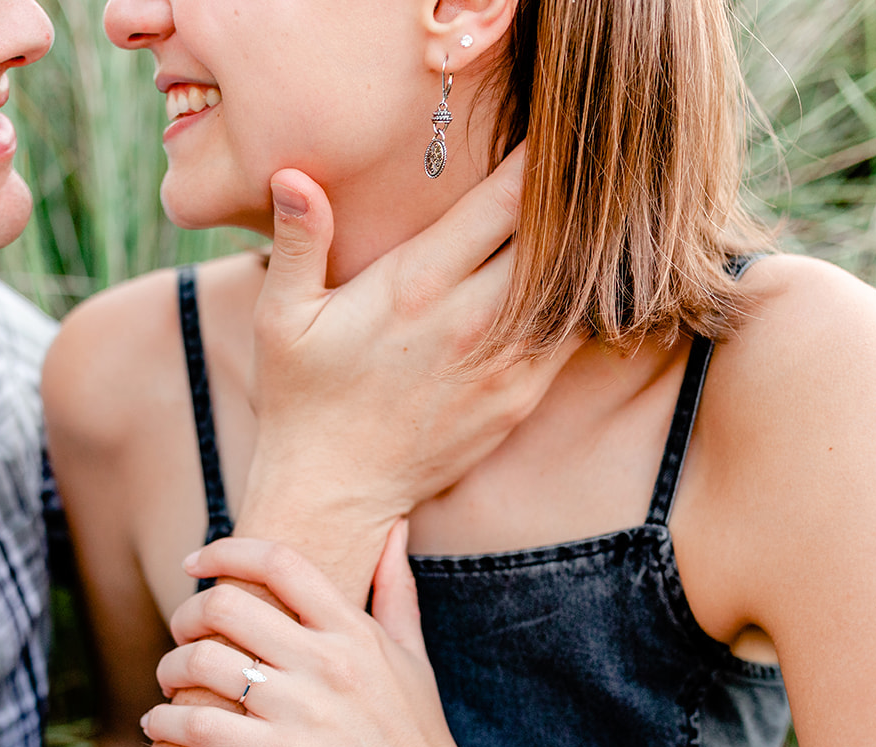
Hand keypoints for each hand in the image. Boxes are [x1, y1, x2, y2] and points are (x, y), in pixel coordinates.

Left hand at [142, 523, 496, 746]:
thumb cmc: (421, 743)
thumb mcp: (413, 659)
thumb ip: (395, 591)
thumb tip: (394, 528)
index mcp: (354, 632)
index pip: (279, 562)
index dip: (224, 550)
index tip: (195, 560)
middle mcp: (327, 663)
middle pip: (226, 605)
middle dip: (187, 614)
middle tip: (181, 633)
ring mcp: (303, 712)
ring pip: (203, 662)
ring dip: (170, 667)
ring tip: (170, 682)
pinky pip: (200, 725)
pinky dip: (165, 720)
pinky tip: (158, 724)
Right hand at [244, 146, 575, 536]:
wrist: (335, 490)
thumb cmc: (302, 398)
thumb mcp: (280, 318)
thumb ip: (298, 243)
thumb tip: (294, 176)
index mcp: (414, 286)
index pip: (502, 202)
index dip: (538, 160)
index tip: (558, 127)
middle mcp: (470, 320)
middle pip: (553, 236)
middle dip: (574, 197)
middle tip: (587, 163)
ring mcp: (504, 363)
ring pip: (573, 286)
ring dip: (585, 248)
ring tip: (594, 213)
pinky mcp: (521, 398)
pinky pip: (573, 336)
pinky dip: (583, 300)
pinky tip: (585, 277)